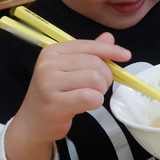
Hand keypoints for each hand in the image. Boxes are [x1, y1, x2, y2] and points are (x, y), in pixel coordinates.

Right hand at [13, 32, 130, 143]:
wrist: (34, 121)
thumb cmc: (55, 93)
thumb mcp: (69, 69)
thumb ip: (89, 53)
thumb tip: (109, 37)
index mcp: (53, 52)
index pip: (89, 46)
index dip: (110, 50)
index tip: (126, 55)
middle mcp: (49, 65)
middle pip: (95, 64)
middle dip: (105, 77)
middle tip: (98, 88)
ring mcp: (49, 84)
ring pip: (94, 79)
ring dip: (100, 91)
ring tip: (91, 96)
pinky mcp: (55, 104)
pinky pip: (90, 97)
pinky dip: (96, 102)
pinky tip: (87, 105)